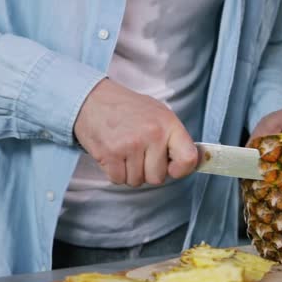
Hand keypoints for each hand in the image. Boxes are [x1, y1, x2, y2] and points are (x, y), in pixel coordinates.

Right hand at [74, 79, 198, 185]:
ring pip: (136, 181)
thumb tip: (187, 163)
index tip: (172, 168)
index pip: (188, 159)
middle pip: (157, 178)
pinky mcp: (110, 154)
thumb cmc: (127, 108)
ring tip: (124, 151)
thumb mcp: (158, 114)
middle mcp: (151, 134)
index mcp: (168, 124)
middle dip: (147, 171)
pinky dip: (115, 172)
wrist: (93, 99)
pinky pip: (118, 180)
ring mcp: (130, 145)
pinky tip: (113, 155)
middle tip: (138, 153)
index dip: (181, 170)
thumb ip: (173, 138)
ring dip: (129, 172)